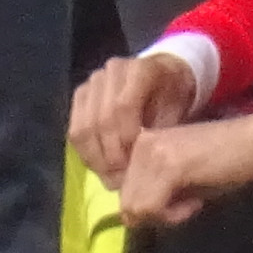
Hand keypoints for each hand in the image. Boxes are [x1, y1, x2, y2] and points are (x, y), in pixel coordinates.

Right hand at [68, 49, 198, 183]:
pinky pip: (74, 130)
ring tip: (111, 178)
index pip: (122, 107)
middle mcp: (111, 71)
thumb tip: (143, 169)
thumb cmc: (173, 100)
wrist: (165, 79)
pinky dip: (85, 153)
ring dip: (94, 158)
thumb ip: (160, 137)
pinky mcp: (81, 95)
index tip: (134, 165)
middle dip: (109, 155)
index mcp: (139, 71)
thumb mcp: (178, 115)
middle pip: (99, 119)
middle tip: (122, 181)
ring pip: (82, 126)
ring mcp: (93, 82)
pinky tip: (101, 168)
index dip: (125, 139)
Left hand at [118, 104, 252, 227]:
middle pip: (126, 204)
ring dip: (164, 216)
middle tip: (186, 205)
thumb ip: (153, 191)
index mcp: (140, 144)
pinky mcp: (168, 165)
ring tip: (192, 201)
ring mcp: (151, 152)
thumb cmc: (226, 160)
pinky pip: (152, 208)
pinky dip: (173, 216)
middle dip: (155, 216)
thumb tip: (133, 217)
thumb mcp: (181, 178)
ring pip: (135, 209)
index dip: (149, 209)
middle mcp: (139, 144)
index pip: (123, 193)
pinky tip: (196, 203)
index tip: (177, 201)